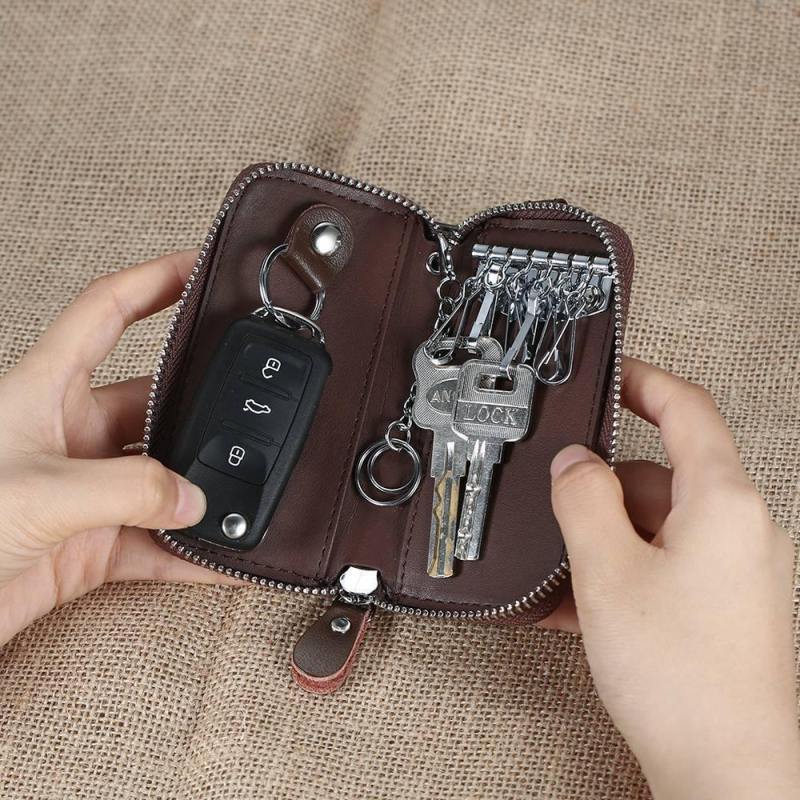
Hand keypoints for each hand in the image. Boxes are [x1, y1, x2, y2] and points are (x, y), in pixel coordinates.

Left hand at [0, 251, 234, 645]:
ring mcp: (83, 492)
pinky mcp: (90, 546)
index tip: (200, 266)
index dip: (153, 281)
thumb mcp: (37, 492)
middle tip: (253, 401)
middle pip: (153, 402)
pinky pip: (156, 544)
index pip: (105, 313)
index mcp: (43, 392)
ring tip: (248, 492)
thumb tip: (194, 499)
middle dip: (201, 406)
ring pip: (163, 479)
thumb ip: (127, 489)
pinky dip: (193, 554)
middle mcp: (68, 436)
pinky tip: (227, 558)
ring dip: (202, 490)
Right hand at [545, 357, 798, 798]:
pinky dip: (622, 573)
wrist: (730, 774)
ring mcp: (735, 571)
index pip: (687, 409)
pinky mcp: (723, 607)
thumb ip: (583, 500)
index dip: (645, 382)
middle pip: (661, 476)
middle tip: (559, 505)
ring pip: (656, 527)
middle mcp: (741, 529)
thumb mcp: (607, 570)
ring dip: (605, 540)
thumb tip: (572, 463)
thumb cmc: (684, 679)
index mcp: (723, 502)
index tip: (614, 374)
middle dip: (603, 488)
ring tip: (562, 575)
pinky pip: (664, 567)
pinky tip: (579, 606)